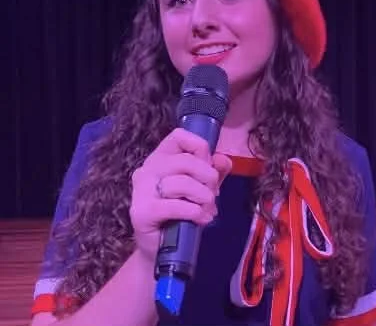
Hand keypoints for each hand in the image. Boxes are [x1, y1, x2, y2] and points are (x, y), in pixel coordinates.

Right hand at [129, 128, 230, 260]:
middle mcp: (147, 170)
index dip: (200, 149)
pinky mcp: (141, 212)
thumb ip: (214, 171)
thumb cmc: (182, 215)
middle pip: (185, 160)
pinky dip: (194, 212)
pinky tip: (200, 219)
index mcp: (160, 159)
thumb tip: (223, 160)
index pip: (179, 136)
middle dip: (208, 178)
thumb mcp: (202, 188)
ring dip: (203, 198)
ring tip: (207, 210)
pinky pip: (175, 206)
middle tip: (212, 196)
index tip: (209, 167)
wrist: (162, 250)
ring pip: (181, 182)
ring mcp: (141, 191)